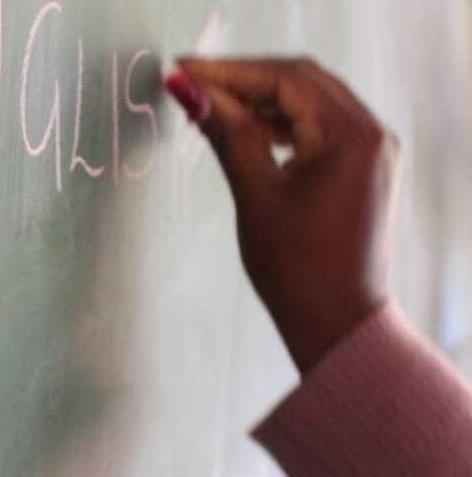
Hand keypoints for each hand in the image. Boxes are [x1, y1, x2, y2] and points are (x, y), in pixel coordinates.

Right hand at [166, 58, 400, 372]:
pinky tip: (247, 130)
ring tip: (211, 107)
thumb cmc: (300, 271)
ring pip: (308, 102)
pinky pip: (317, 127)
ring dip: (260, 100)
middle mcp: (370, 134)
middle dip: (243, 80)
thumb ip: (227, 134)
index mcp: (351, 136)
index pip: (285, 80)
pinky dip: (280, 123)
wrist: (337, 324)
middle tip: (191, 82)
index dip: (229, 72)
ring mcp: (370, 150)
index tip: (185, 72)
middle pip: (299, 82)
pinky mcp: (360, 168)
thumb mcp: (256, 196)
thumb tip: (192, 92)